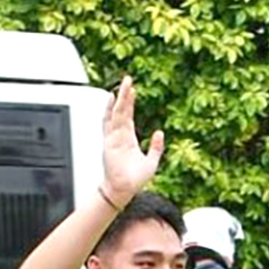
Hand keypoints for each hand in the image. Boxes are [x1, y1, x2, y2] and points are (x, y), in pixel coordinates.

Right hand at [99, 77, 164, 206]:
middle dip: (125, 95)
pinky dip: (109, 110)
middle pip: (122, 110)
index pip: (129, 116)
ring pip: (117, 113)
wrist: (124, 189)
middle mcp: (120, 136)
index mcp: (129, 139)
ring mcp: (114, 137)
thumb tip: (160, 132)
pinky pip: (108, 122)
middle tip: (128, 79)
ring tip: (124, 84)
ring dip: (120, 98)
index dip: (130, 102)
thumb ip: (156, 147)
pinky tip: (111, 99)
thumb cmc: (135, 180)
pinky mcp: (109, 141)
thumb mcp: (152, 161)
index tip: (133, 90)